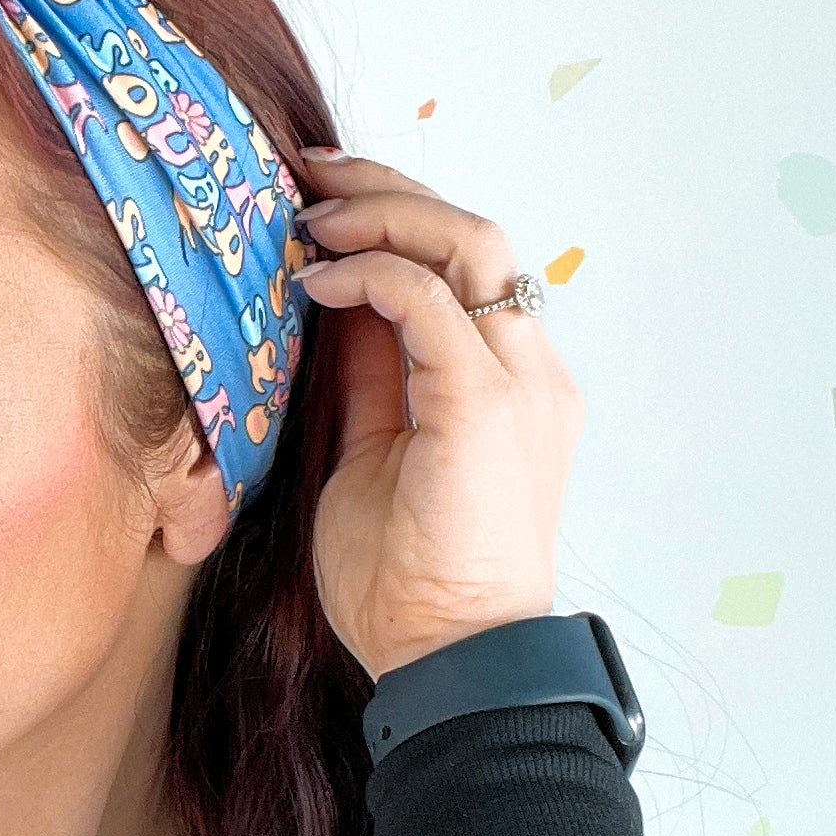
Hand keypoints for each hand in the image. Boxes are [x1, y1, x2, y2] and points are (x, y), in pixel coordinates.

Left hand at [282, 146, 585, 683]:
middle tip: (307, 174)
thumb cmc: (406, 580)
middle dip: (386, 188)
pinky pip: (432, 300)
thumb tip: (328, 305)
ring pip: (466, 242)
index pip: (462, 265)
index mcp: (506, 384)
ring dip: (381, 213)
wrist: (449, 661)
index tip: (317, 201)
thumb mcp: (370, 453)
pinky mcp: (486, 405)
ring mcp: (517, 383)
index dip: (392, 217)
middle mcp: (527, 370)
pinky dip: (372, 274)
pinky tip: (317, 284)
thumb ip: (367, 378)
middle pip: (473, 232)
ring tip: (308, 218)